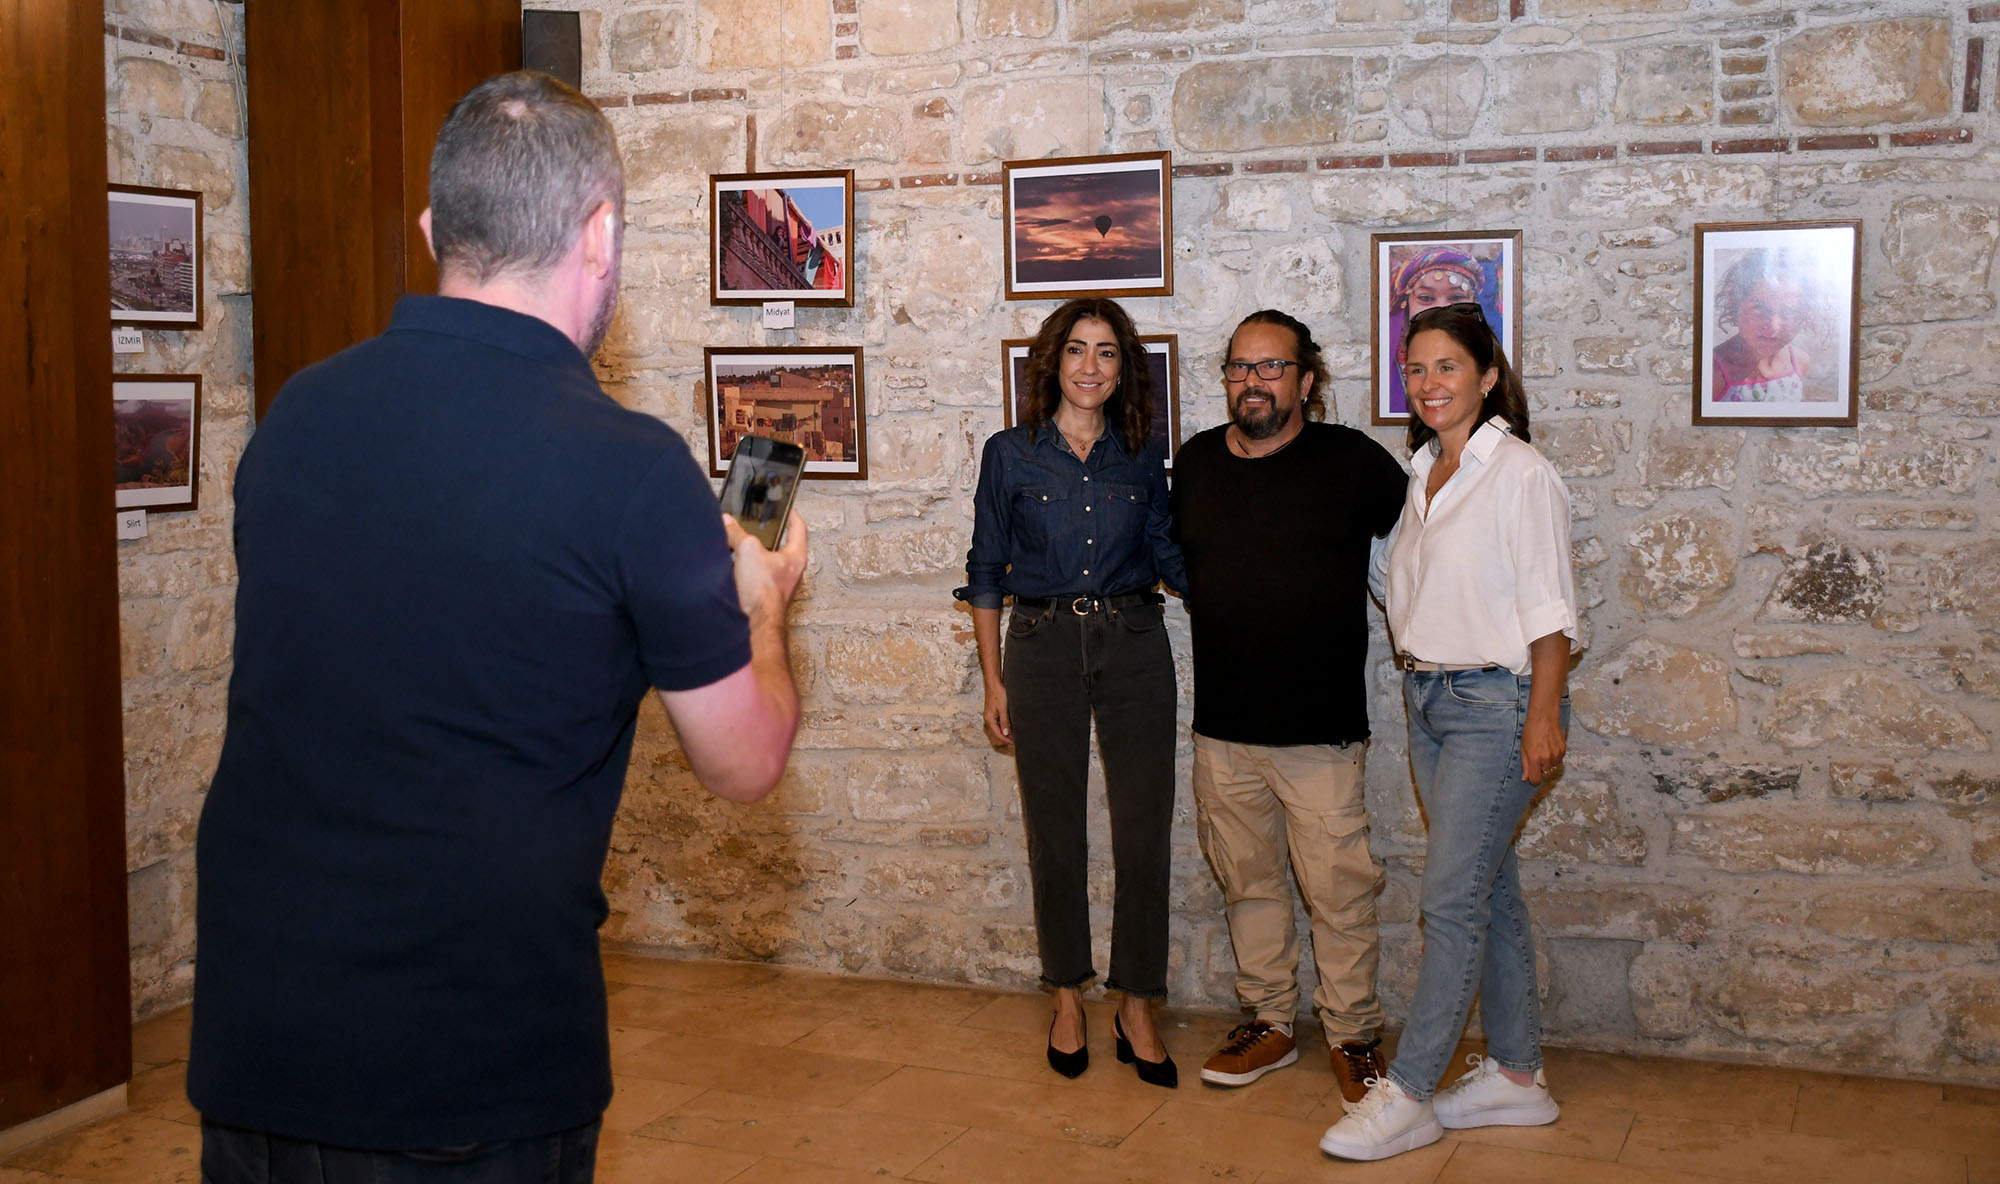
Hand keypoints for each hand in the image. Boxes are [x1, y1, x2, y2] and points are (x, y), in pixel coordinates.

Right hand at [721, 509, 806, 623]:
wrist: (754, 625)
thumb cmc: (762, 592)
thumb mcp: (747, 550)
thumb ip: (737, 533)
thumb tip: (727, 522)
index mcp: (796, 556)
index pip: (798, 528)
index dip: (791, 514)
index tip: (786, 507)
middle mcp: (790, 571)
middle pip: (780, 545)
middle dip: (766, 535)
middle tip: (756, 524)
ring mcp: (777, 585)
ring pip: (765, 562)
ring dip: (752, 553)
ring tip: (738, 543)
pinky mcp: (763, 596)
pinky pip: (755, 576)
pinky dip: (744, 569)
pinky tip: (732, 567)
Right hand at [982, 681, 1011, 746]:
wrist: (993, 682)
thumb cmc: (997, 693)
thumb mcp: (1003, 709)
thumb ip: (1004, 722)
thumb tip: (1005, 733)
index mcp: (989, 719)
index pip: (998, 734)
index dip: (1007, 739)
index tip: (1014, 742)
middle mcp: (988, 719)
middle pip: (998, 732)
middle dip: (1007, 737)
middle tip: (1017, 740)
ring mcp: (990, 715)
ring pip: (998, 727)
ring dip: (1006, 731)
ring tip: (1015, 734)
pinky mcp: (993, 712)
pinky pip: (999, 722)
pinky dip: (1005, 725)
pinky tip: (1011, 726)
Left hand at [1521, 703, 1565, 785]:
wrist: (1544, 718)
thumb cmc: (1531, 731)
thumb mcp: (1523, 748)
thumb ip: (1525, 765)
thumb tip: (1525, 778)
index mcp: (1535, 758)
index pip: (1536, 780)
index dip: (1533, 779)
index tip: (1531, 776)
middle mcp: (1547, 758)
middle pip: (1545, 775)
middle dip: (1540, 772)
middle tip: (1536, 761)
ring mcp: (1557, 755)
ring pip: (1552, 768)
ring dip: (1547, 765)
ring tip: (1542, 752)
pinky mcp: (1563, 750)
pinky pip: (1558, 760)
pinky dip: (1553, 758)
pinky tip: (1549, 748)